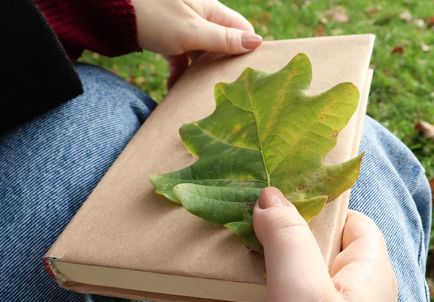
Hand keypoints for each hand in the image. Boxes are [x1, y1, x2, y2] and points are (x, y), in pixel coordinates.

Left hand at [132, 0, 261, 87]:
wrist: (107, 11)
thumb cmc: (152, 15)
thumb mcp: (191, 32)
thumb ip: (223, 40)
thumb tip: (257, 43)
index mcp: (211, 8)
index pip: (241, 28)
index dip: (247, 48)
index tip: (247, 72)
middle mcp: (200, 15)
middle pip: (223, 42)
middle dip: (223, 64)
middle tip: (224, 87)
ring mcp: (183, 26)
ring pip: (202, 52)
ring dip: (200, 71)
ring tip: (198, 91)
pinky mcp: (167, 37)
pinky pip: (181, 57)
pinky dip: (180, 71)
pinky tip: (173, 87)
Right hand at [203, 187, 397, 301]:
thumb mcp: (300, 294)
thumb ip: (287, 239)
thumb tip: (270, 195)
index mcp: (366, 273)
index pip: (347, 221)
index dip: (310, 211)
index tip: (266, 210)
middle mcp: (350, 296)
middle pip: (299, 260)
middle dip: (257, 280)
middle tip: (231, 288)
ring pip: (277, 300)